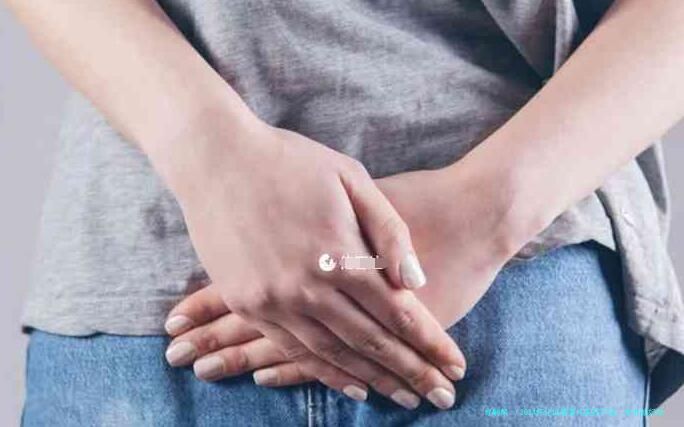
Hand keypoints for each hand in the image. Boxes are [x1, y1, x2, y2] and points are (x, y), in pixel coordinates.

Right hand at [163, 118, 465, 408]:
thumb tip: (416, 281)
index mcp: (341, 253)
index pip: (399, 313)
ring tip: (403, 397)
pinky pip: (293, 350)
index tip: (456, 367)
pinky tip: (352, 385)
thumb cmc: (291, 161)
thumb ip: (387, 231)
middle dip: (412, 372)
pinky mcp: (248, 304)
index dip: (431, 344)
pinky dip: (325, 372)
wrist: (217, 158)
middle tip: (441, 397)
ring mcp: (275, 299)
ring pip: (335, 354)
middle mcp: (309, 286)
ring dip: (373, 379)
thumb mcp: (352, 178)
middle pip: (372, 341)